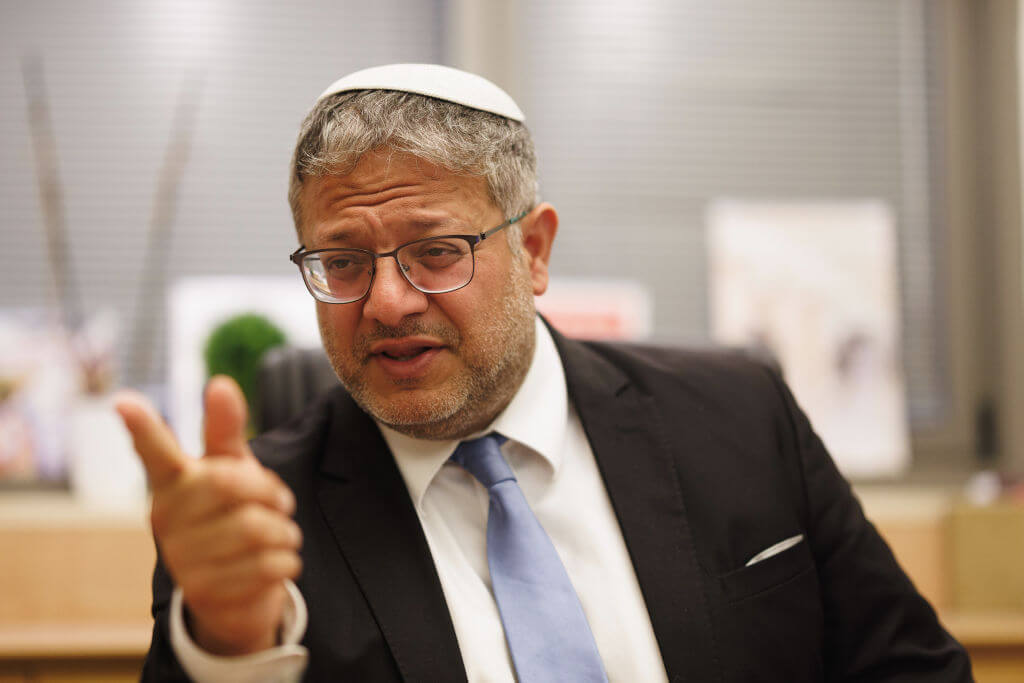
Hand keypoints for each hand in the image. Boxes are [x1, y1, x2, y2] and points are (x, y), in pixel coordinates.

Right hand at [116, 376, 302, 654]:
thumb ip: (226, 431)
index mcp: (173, 484)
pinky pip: (266, 565)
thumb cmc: (234, 518)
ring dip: (284, 532)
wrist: (237, 596)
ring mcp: (180, 558)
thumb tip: (220, 383)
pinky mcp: (204, 592)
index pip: (156, 453)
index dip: (143, 428)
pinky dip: (287, 562)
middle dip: (272, 492)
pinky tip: (278, 564)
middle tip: (281, 503)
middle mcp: (166, 519)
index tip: (124, 401)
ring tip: (280, 537)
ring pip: (256, 528)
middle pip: (232, 485)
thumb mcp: (234, 471)